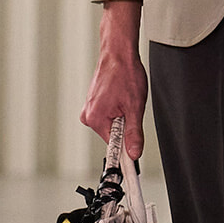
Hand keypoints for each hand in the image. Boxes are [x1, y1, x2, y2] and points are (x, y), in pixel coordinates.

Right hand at [80, 0, 146, 157]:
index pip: (113, 148)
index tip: (131, 170)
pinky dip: (118, 109)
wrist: (118, 52)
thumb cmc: (125, 74)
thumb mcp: (135, 107)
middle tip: (131, 108)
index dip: (125, 155)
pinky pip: (109, 115)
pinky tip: (122, 95)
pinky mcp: (93, 103)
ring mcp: (90, 109)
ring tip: (126, 98)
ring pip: (112, 125)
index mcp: (95, 119)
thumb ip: (134, 133)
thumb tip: (134, 153)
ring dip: (122, 116)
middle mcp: (88, 116)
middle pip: (113, 136)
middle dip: (125, 127)